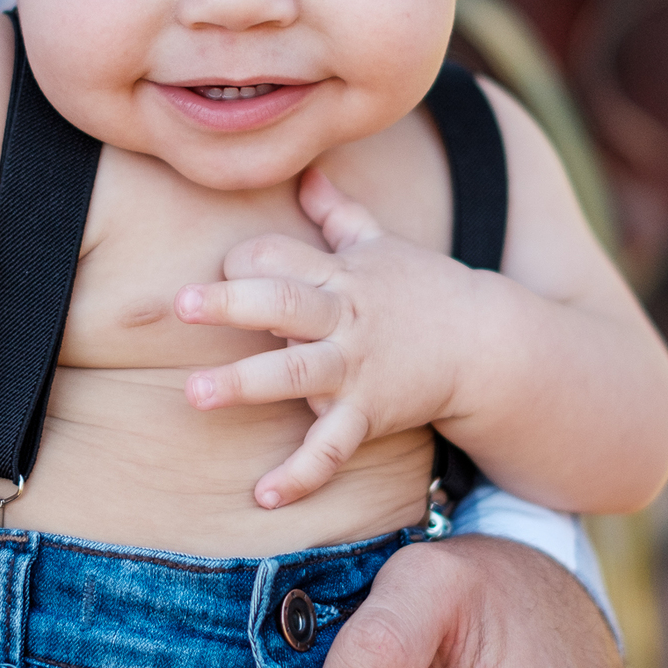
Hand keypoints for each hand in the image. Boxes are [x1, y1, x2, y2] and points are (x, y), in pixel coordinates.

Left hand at [176, 168, 472, 507]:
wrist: (486, 344)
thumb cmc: (423, 289)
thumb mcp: (381, 243)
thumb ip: (337, 211)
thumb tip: (307, 171)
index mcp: (338, 274)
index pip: (280, 256)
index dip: (246, 260)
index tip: (225, 268)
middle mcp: (342, 317)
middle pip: (282, 302)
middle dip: (232, 303)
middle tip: (182, 304)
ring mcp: (355, 367)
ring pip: (294, 374)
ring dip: (243, 384)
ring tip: (193, 393)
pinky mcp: (369, 413)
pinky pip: (332, 447)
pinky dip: (301, 474)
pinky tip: (264, 495)